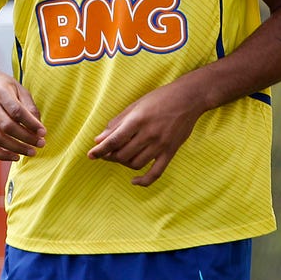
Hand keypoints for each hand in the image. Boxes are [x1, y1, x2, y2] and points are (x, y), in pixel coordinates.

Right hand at [0, 65, 45, 161]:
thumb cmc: (1, 85)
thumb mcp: (18, 87)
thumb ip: (29, 105)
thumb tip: (39, 127)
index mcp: (0, 92)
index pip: (16, 111)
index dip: (31, 123)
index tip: (43, 132)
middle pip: (7, 126)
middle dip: (26, 138)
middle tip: (40, 144)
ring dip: (16, 148)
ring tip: (31, 152)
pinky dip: (1, 155)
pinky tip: (15, 156)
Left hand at [88, 83, 202, 186]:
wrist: (189, 98)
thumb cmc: (160, 98)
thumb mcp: (136, 105)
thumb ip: (117, 123)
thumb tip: (99, 140)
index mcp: (138, 120)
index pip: (114, 140)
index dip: (100, 150)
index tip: (90, 155)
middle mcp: (149, 134)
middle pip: (123, 155)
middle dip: (111, 156)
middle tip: (107, 153)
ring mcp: (161, 144)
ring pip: (136, 164)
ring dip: (124, 164)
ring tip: (121, 157)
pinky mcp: (171, 151)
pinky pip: (156, 173)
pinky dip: (144, 181)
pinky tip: (134, 181)